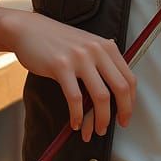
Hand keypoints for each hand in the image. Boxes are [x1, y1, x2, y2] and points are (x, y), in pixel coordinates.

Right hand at [6, 12, 135, 141]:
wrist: (29, 30)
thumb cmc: (58, 42)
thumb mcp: (87, 45)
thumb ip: (102, 62)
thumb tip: (115, 93)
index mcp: (107, 47)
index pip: (129, 78)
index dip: (130, 101)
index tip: (126, 115)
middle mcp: (97, 51)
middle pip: (120, 88)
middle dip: (122, 112)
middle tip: (116, 126)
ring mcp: (80, 58)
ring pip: (100, 96)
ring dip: (100, 119)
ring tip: (95, 130)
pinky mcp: (61, 66)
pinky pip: (75, 98)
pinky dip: (77, 115)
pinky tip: (75, 124)